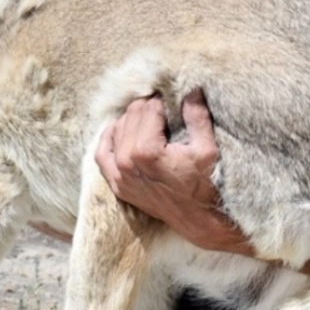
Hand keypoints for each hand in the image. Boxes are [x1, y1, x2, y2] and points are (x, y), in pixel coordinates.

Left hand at [95, 90, 254, 255]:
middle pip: (132, 115)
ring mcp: (119, 175)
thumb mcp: (207, 147)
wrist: (199, 219)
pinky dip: (108, 139)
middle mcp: (126, 161)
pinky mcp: (117, 185)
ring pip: (117, 129)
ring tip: (150, 121)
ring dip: (132, 120)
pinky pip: (102, 154)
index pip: (148, 108)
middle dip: (148, 108)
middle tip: (164, 110)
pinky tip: (118, 129)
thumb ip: (196, 115)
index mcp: (146, 151)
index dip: (163, 101)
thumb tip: (191, 89)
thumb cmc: (205, 184)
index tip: (173, 101)